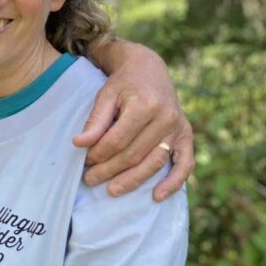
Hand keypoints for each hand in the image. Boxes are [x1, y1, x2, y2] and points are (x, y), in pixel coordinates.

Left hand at [75, 42, 194, 200]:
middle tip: (90, 179)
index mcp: (144, 105)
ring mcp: (178, 128)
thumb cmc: (123, 84)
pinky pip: (185, 164)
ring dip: (133, 180)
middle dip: (110, 170)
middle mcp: (165, 117)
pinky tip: (157, 196)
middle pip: (135, 154)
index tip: (85, 161)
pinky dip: (173, 182)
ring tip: (112, 190)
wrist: (149, 69)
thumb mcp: (105, 96)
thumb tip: (79, 144)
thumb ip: (95, 121)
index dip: (99, 154)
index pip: (118, 140)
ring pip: (154, 162)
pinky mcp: (186, 135)